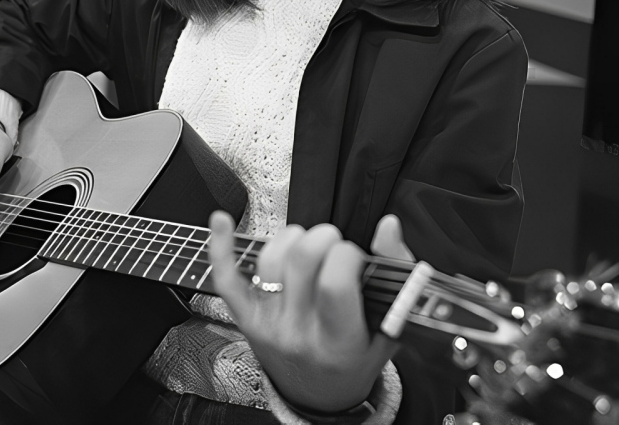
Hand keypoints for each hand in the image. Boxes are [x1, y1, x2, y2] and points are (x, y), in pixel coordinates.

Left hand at [208, 212, 399, 412]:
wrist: (321, 396)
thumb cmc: (359, 356)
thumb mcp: (391, 326)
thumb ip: (396, 273)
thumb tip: (388, 226)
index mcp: (339, 342)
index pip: (334, 284)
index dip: (347, 256)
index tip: (355, 258)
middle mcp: (298, 334)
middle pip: (300, 261)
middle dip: (323, 237)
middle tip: (335, 248)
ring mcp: (268, 324)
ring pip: (271, 258)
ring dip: (293, 238)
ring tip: (309, 248)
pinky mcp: (246, 316)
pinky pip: (226, 278)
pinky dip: (221, 247)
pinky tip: (221, 221)